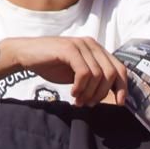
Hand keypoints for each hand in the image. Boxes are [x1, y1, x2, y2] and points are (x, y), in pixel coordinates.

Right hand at [6, 35, 128, 106]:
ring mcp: (81, 45)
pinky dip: (80, 87)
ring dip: (89, 93)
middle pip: (111, 73)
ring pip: (98, 75)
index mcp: (97, 50)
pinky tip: (72, 92)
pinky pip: (84, 72)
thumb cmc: (52, 65)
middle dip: (102, 93)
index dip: (122, 87)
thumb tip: (111, 96)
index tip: (120, 103)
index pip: (119, 68)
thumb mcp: (78, 74)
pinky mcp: (70, 49)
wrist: (26, 55)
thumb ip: (94, 80)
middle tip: (88, 104)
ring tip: (78, 100)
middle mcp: (92, 44)